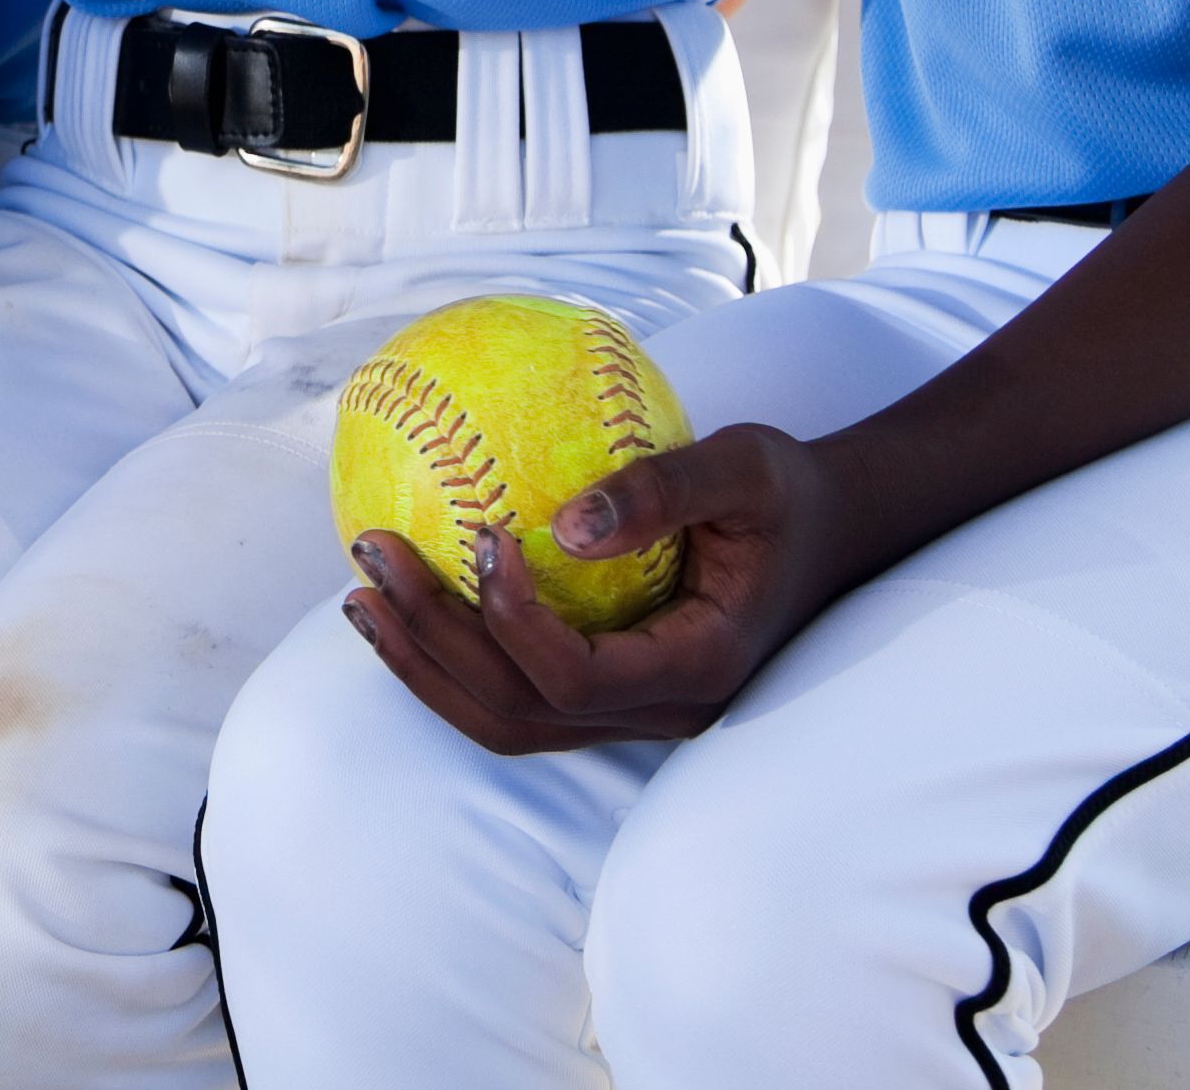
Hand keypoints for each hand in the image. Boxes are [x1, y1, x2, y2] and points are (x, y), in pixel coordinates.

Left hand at [337, 422, 856, 754]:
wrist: (831, 534)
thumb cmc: (789, 493)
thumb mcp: (747, 468)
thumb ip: (666, 488)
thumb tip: (564, 522)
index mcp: (695, 670)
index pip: (576, 678)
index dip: (513, 622)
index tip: (481, 533)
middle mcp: (658, 712)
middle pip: (519, 711)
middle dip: (433, 642)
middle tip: (370, 554)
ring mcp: (631, 713)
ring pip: (506, 721)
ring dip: (424, 665)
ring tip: (358, 594)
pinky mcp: (608, 692)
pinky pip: (516, 694)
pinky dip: (450, 658)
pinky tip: (401, 599)